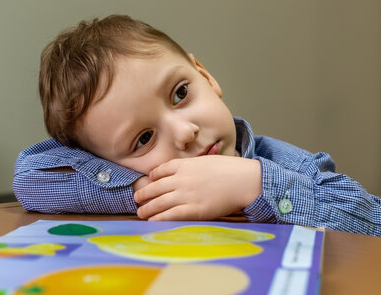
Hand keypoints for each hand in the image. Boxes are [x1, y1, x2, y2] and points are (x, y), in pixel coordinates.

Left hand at [133, 155, 260, 220]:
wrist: (243, 179)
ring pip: (159, 202)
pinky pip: (171, 215)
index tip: (149, 181)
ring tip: (140, 212)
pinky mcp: (194, 210)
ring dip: (147, 208)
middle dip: (144, 194)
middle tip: (137, 199)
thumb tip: (186, 171)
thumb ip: (193, 165)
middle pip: (155, 187)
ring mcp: (187, 195)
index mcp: (185, 165)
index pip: (161, 170)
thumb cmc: (230, 169)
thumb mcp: (207, 160)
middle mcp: (182, 179)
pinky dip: (159, 218)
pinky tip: (152, 222)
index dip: (152, 177)